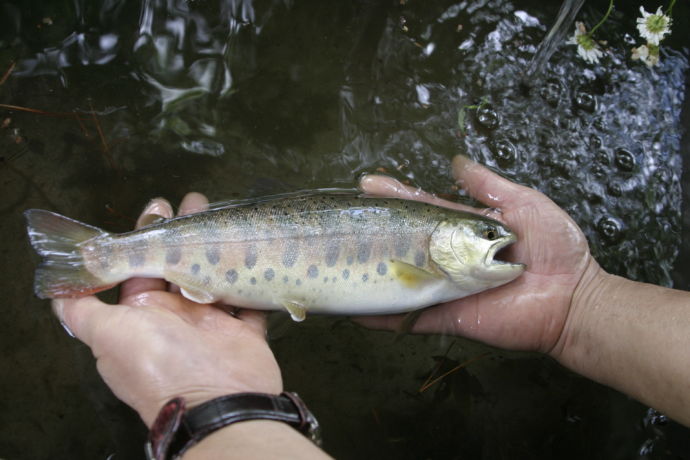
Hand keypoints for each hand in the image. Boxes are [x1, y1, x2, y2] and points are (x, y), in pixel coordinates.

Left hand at [52, 193, 281, 427]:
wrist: (217, 403)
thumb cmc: (159, 363)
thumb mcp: (109, 337)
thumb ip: (83, 312)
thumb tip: (58, 290)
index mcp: (142, 314)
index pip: (140, 266)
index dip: (145, 236)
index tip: (157, 208)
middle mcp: (175, 316)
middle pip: (178, 265)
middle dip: (183, 233)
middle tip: (193, 202)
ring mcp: (211, 322)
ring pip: (214, 275)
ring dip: (217, 248)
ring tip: (223, 216)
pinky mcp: (244, 329)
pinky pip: (249, 298)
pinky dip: (251, 279)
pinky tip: (252, 250)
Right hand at [359, 155, 599, 354]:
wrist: (573, 298)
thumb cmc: (555, 248)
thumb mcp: (524, 204)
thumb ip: (488, 186)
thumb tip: (456, 161)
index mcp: (464, 229)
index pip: (422, 208)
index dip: (397, 195)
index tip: (370, 183)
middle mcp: (448, 257)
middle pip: (404, 240)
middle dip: (374, 228)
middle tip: (346, 215)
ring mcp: (445, 286)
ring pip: (400, 277)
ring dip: (370, 269)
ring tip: (336, 259)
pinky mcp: (447, 314)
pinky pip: (409, 315)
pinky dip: (382, 315)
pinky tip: (353, 309)